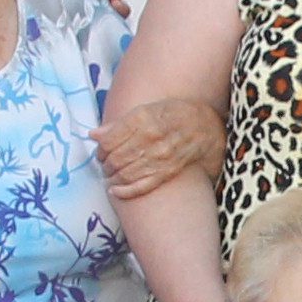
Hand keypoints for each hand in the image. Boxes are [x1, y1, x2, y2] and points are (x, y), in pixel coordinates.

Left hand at [94, 98, 223, 202]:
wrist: (207, 126)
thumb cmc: (175, 114)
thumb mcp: (148, 109)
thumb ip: (120, 123)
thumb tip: (93, 134)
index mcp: (143, 119)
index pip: (109, 140)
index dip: (100, 149)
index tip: (101, 152)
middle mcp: (151, 138)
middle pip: (115, 158)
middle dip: (106, 164)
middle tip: (105, 165)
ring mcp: (160, 157)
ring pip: (125, 173)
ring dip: (113, 177)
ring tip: (110, 176)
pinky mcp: (168, 172)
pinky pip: (142, 186)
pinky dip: (125, 191)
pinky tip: (115, 191)